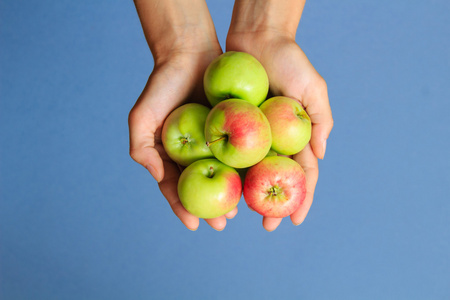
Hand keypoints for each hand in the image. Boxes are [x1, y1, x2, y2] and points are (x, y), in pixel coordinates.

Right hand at [129, 0, 236, 230]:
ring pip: (224, 174)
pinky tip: (253, 181)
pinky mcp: (234, 128)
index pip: (175, 187)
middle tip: (223, 223)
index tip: (193, 224)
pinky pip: (240, 152)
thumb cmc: (162, 84)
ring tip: (239, 211)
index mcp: (171, 155)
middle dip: (211, 208)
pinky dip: (245, 168)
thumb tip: (159, 177)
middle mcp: (193, 152)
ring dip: (231, 194)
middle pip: (203, 187)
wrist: (189, 52)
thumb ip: (141, 149)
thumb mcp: (142, 117)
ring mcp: (214, 141)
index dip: (182, 207)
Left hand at [227, 32, 333, 230]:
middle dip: (272, 205)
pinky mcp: (231, 125)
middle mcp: (274, 141)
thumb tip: (320, 156)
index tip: (294, 221)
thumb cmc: (289, 61)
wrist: (256, 38)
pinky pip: (229, 152)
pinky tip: (223, 188)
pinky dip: (228, 171)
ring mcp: (252, 135)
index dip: (301, 198)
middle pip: (274, 180)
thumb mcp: (313, 89)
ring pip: (250, 172)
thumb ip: (320, 121)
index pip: (302, 174)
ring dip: (248, 195)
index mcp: (296, 136)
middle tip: (266, 226)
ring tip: (241, 215)